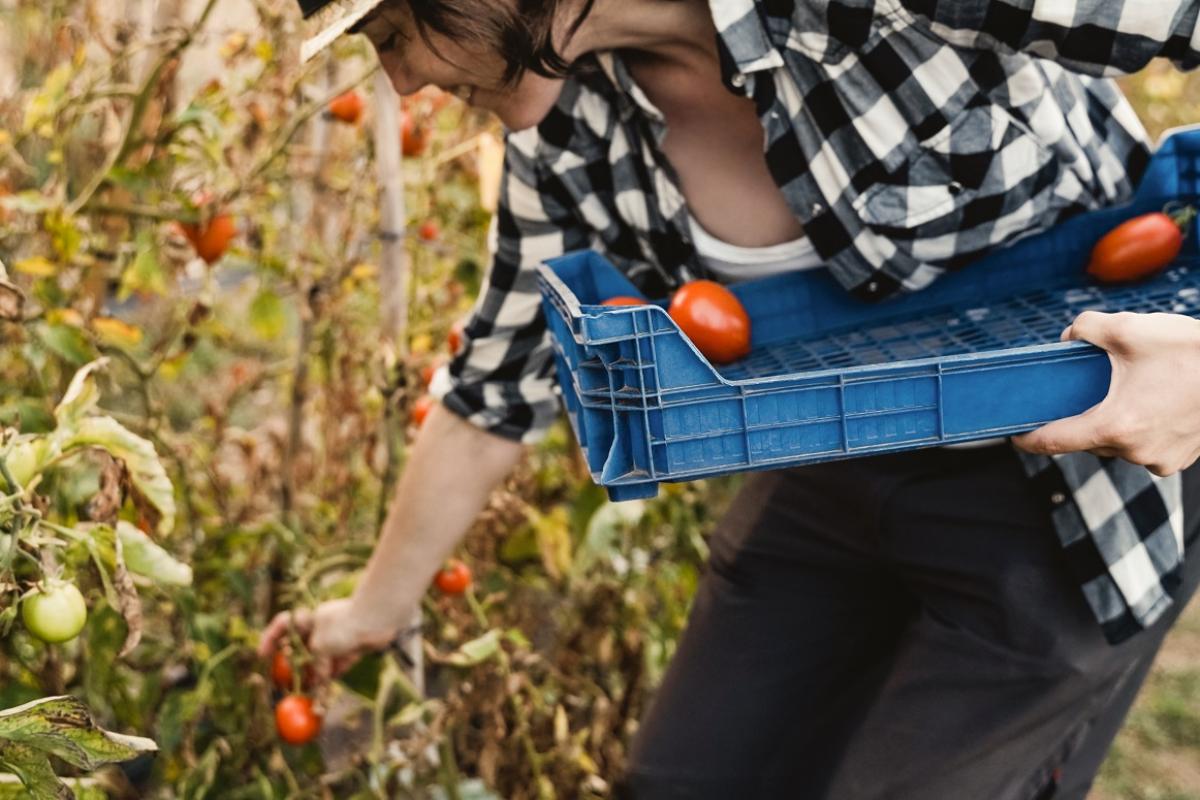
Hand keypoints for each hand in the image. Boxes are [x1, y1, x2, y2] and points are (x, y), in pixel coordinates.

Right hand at [258, 597, 398, 681]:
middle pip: (301, 648)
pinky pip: (336, 666)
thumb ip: (316, 665)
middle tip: (283, 685)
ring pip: (320, 660)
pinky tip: (324, 695)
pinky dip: (331, 679)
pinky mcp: (351, 648)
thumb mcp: (322, 647)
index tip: (261, 657)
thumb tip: (315, 682)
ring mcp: (336, 637)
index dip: (269, 639)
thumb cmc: (345, 626)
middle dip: (293, 667)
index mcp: (308, 618)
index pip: (281, 625)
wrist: (380, 618)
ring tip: (304, 696)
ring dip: (313, 678)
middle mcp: (320, 627)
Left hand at [1013, 310, 1199, 475]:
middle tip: (1081, 391)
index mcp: (1114, 426)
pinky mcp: (1181, 461)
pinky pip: (1145, 447)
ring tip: (1126, 391)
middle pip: (1088, 440)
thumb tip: (1067, 339)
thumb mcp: (1127, 327)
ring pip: (1118, 444)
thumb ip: (1084, 329)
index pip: (1054, 442)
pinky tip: (1150, 403)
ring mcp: (1160, 460)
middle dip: (1082, 416)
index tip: (1014, 435)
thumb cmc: (1189, 349)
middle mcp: (1134, 452)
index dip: (1028, 439)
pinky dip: (1141, 429)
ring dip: (1114, 423)